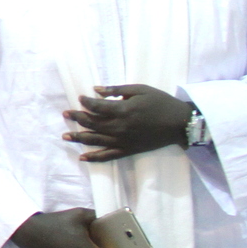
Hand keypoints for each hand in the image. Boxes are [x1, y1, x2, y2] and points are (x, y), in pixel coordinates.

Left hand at [63, 83, 193, 160]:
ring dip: (79, 138)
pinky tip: (83, 158)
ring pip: (96, 140)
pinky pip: (109, 155)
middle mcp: (121, 127)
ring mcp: (124, 140)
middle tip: (65, 115)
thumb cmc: (161, 102)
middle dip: (77, 118)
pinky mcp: (129, 150)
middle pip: (92, 124)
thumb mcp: (140, 89)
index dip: (86, 102)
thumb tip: (96, 90)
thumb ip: (117, 90)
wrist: (180, 123)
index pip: (97, 107)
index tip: (80, 98)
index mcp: (123, 110)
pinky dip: (95, 157)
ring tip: (65, 136)